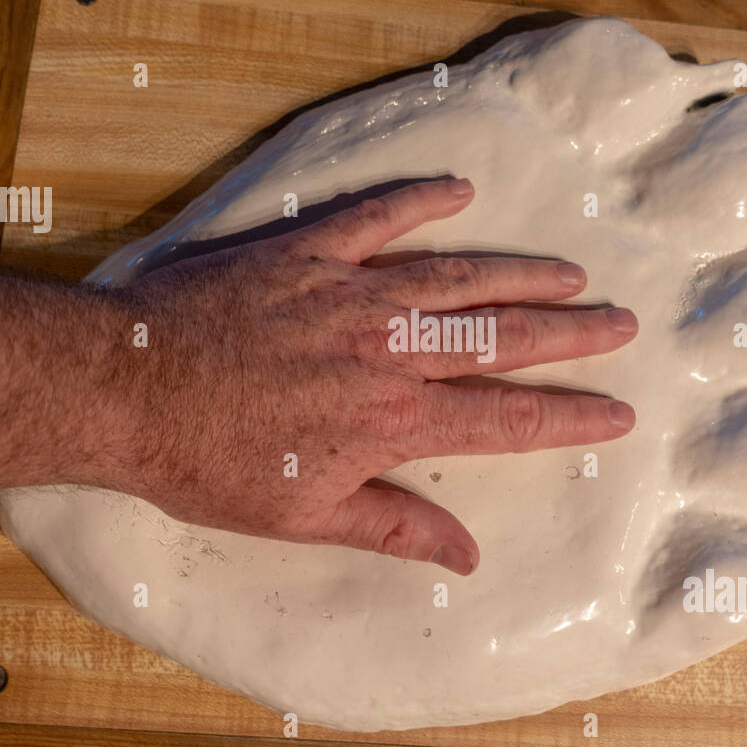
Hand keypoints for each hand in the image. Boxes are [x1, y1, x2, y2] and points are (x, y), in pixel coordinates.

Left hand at [107, 178, 638, 574]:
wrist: (124, 388)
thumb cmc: (209, 463)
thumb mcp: (304, 517)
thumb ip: (393, 529)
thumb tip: (467, 556)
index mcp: (391, 421)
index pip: (505, 419)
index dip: (569, 416)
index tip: (617, 411)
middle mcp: (386, 350)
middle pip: (500, 338)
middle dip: (571, 334)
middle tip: (621, 322)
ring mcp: (348, 293)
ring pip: (456, 276)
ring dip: (520, 274)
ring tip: (570, 272)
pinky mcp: (305, 252)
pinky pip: (375, 216)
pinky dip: (419, 200)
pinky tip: (459, 190)